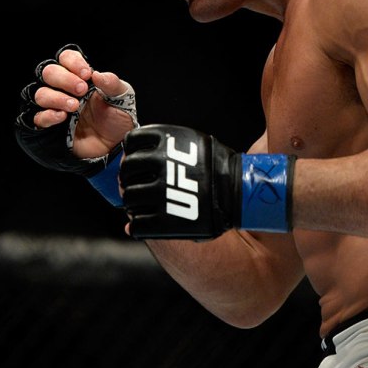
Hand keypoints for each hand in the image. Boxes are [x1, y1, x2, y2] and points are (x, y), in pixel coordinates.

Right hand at [14, 44, 138, 203]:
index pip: (65, 58)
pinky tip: (62, 117)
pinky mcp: (51, 127)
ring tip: (74, 106)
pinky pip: (38, 118)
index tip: (87, 74)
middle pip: (49, 72)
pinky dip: (48, 115)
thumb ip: (112, 84)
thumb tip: (98, 74)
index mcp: (80, 77)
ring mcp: (56, 107)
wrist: (116, 147)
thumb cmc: (117, 119)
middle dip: (64, 78)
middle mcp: (64, 89)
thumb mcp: (123, 98)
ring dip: (56, 97)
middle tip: (81, 89)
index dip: (72, 62)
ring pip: (40, 93)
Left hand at [120, 124, 293, 238]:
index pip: (133, 142)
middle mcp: (163, 165)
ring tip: (142, 204)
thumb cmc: (218, 169)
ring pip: (129, 198)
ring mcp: (163, 194)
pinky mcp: (166, 221)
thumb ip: (165, 146)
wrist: (240, 195)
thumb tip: (133, 149)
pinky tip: (146, 223)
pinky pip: (138, 224)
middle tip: (134, 186)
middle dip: (127, 180)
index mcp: (169, 142)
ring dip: (131, 202)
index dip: (131, 153)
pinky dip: (138, 225)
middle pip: (127, 172)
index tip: (135, 161)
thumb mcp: (195, 145)